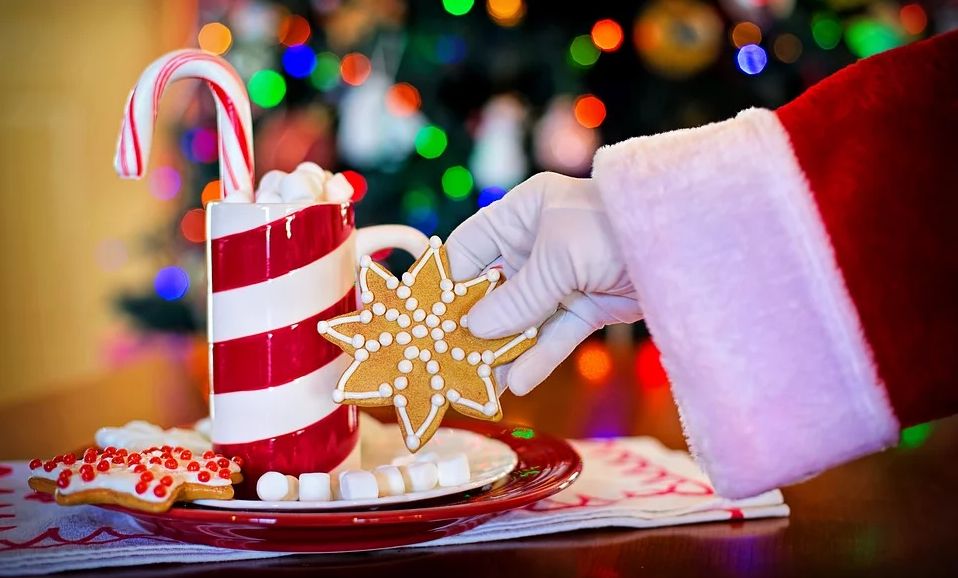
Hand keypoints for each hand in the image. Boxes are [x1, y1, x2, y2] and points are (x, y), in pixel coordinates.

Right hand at [446, 172, 641, 394]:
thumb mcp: (559, 257)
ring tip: (478, 384)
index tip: (425, 320)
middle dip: (472, 326)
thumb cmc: (615, 228)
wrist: (689, 242)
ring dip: (502, 350)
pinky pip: (554, 334)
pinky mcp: (586, 305)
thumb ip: (517, 297)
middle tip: (446, 360)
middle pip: (492, 290)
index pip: (468, 249)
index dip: (446, 283)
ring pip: (521, 319)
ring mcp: (561, 277)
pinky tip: (517, 382)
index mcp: (521, 214)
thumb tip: (473, 329)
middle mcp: (536, 244)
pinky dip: (538, 357)